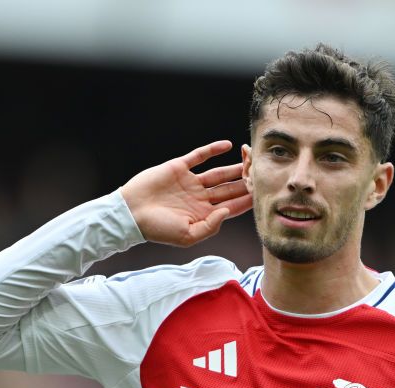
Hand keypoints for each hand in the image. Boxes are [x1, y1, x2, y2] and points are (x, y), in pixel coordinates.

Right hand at [120, 140, 251, 246]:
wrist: (131, 213)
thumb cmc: (157, 229)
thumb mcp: (187, 235)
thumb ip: (210, 226)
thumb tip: (228, 211)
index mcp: (204, 215)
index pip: (232, 206)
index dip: (248, 200)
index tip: (264, 192)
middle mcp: (201, 198)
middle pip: (230, 188)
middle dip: (246, 182)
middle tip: (263, 173)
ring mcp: (191, 182)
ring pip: (219, 173)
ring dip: (235, 167)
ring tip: (251, 159)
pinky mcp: (179, 168)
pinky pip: (199, 156)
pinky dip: (212, 149)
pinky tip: (228, 145)